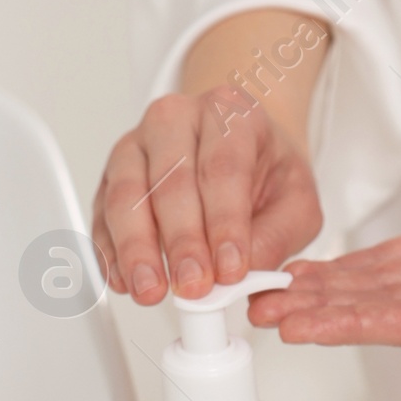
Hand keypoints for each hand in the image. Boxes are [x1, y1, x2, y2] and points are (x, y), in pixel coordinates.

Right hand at [93, 83, 322, 304]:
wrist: (238, 146)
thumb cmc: (266, 169)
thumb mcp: (297, 200)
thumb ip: (276, 237)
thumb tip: (242, 279)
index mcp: (230, 112)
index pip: (224, 166)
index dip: (224, 222)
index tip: (229, 270)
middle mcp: (177, 118)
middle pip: (172, 179)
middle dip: (181, 241)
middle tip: (192, 286)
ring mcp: (138, 143)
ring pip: (127, 192)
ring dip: (136, 248)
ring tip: (151, 289)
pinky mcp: (112, 173)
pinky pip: (103, 211)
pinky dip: (109, 249)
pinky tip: (123, 278)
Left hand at [251, 0, 400, 354]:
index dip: (357, 324)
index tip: (306, 325)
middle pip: (392, 311)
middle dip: (329, 312)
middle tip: (270, 314)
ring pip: (381, 289)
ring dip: (329, 293)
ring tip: (274, 298)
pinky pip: (385, 262)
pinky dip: (347, 268)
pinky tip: (310, 275)